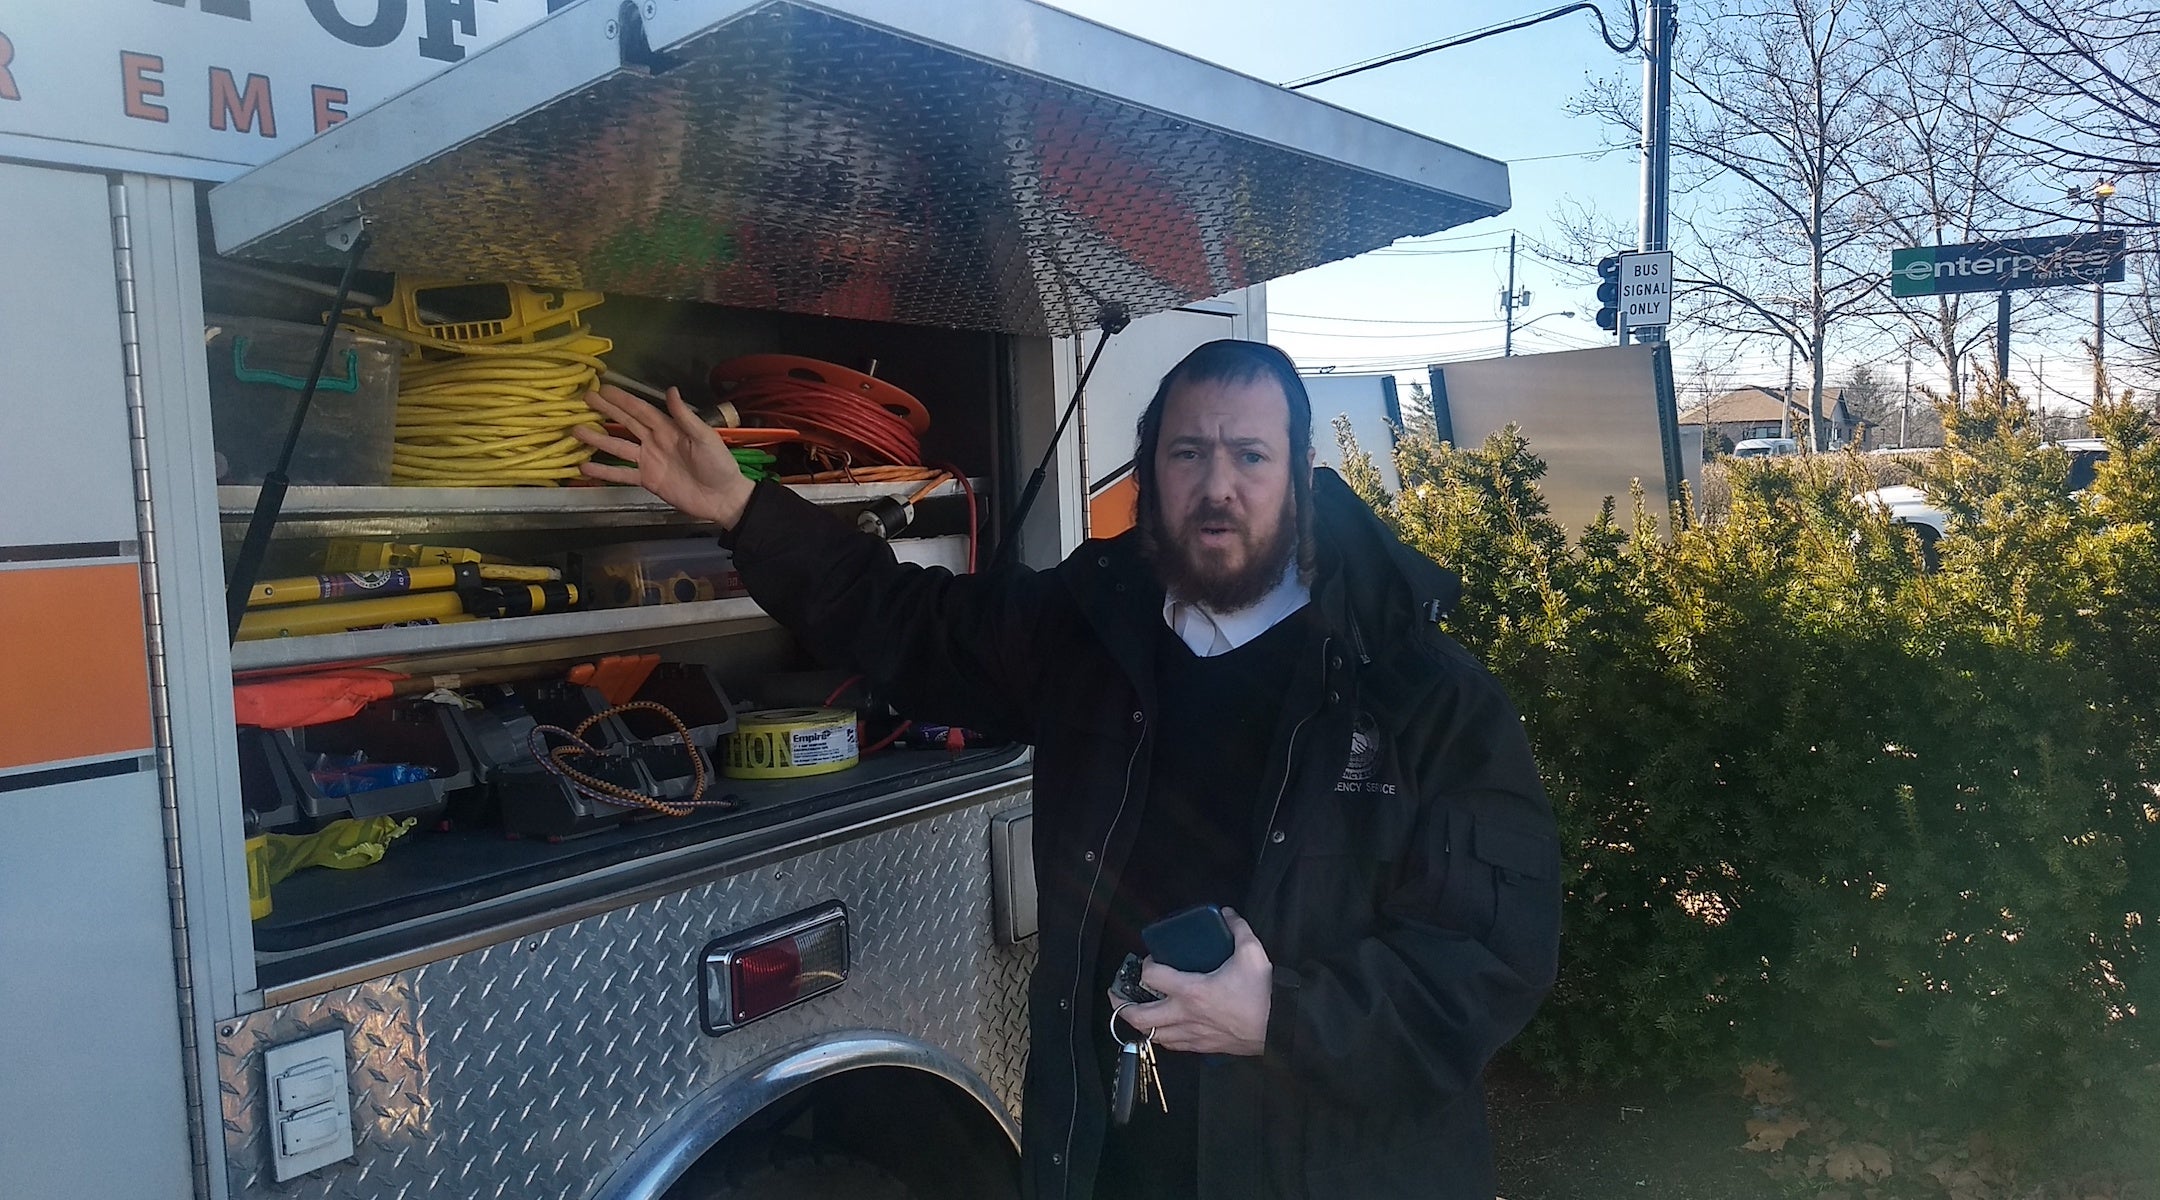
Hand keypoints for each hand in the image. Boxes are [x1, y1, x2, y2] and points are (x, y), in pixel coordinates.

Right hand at [572, 384, 754, 527]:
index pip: (640, 410)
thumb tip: (670, 390)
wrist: (722, 497)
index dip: (622, 399)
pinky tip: (585, 466)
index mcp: (668, 428)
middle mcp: (654, 441)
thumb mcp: (705, 437)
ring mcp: (649, 461)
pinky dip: (604, 471)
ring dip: (598, 439)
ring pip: (618, 447)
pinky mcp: (647, 480)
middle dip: (606, 411)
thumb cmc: (718, 464)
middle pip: (625, 423)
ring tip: (576, 430)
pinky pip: (621, 474)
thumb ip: (685, 416)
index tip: (603, 388)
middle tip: (584, 399)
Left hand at [1106, 908, 1272, 1056]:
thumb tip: (1227, 913)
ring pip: (1152, 1035)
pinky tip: (1164, 1028)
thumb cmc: (1263, 994)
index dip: (1145, 965)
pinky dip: (1161, 1037)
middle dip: (1121, 1005)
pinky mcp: (1202, 1047)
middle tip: (1116, 994)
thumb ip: (1238, 929)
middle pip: (1139, 1016)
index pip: (1152, 977)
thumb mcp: (1252, 954)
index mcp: (1191, 990)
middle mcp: (1185, 1015)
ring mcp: (1191, 1034)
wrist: (1279, 1029)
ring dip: (1140, 1023)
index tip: (1151, 960)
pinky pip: (1172, 1045)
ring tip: (1136, 1012)